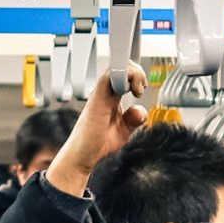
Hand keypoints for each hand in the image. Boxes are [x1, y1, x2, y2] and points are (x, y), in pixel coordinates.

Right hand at [46, 69, 149, 197]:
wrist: (82, 156)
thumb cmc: (97, 143)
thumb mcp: (124, 130)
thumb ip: (134, 119)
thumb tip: (140, 110)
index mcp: (110, 97)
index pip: (123, 73)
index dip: (135, 74)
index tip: (141, 89)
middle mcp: (104, 92)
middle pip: (121, 66)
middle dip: (137, 72)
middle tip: (140, 90)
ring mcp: (100, 94)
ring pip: (116, 68)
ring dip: (133, 73)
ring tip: (138, 90)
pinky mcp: (97, 99)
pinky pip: (108, 77)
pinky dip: (124, 76)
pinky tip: (133, 90)